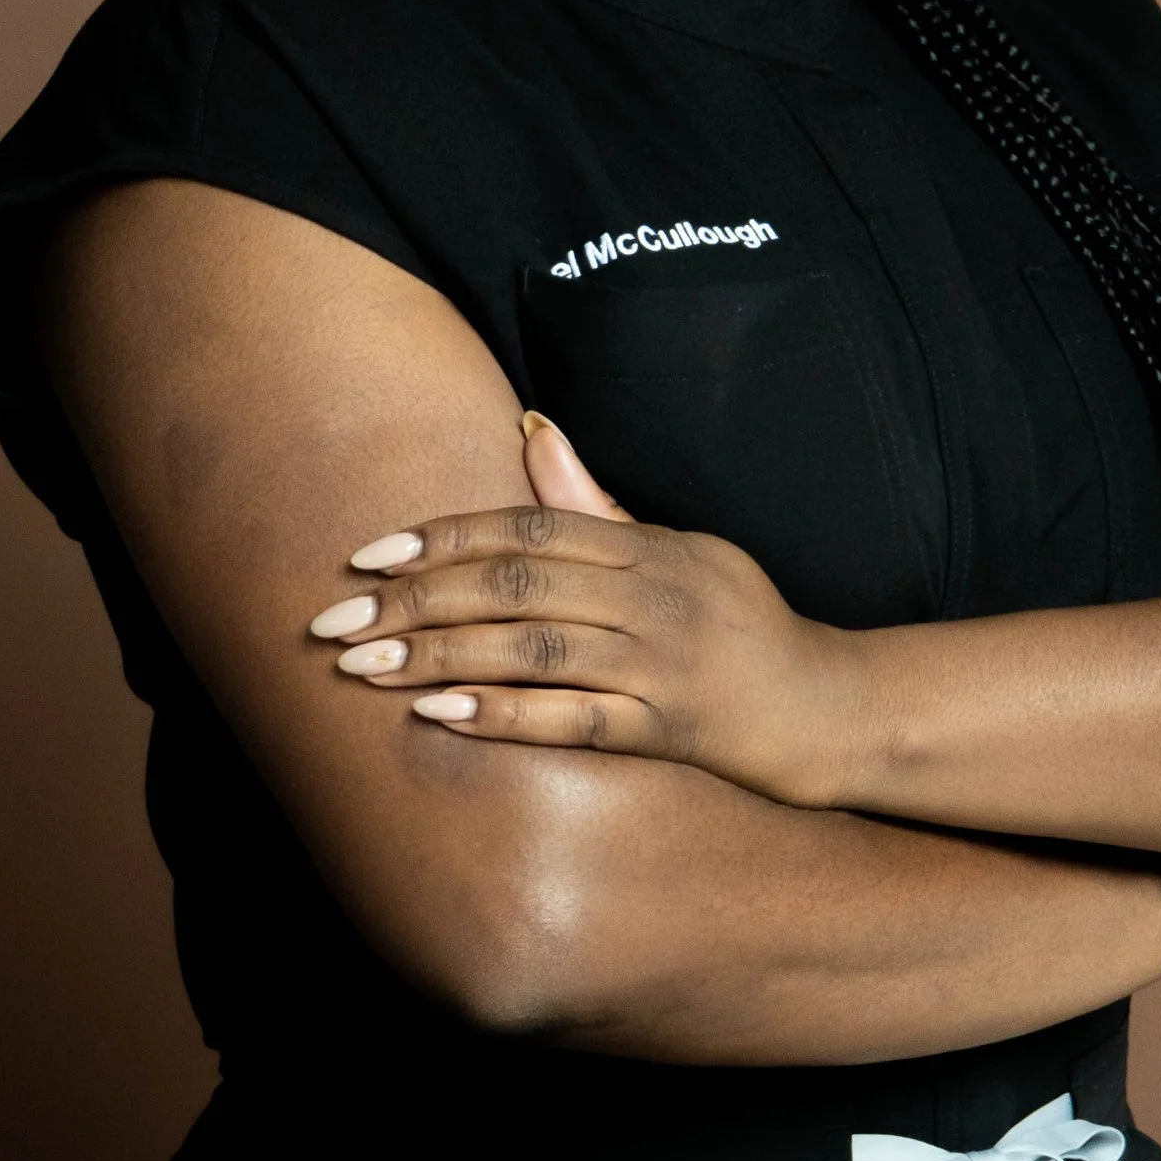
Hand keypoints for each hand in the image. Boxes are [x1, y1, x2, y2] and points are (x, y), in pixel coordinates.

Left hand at [305, 411, 862, 804]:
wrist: (826, 707)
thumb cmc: (741, 622)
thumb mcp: (678, 548)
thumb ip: (595, 503)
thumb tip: (531, 429)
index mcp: (645, 547)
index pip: (527, 526)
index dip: (441, 538)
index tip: (365, 557)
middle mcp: (649, 597)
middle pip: (514, 584)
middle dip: (413, 600)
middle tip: (334, 620)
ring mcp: (658, 665)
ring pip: (531, 649)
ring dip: (436, 657)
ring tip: (361, 667)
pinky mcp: (667, 731)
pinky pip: (573, 721)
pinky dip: (504, 716)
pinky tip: (438, 715)